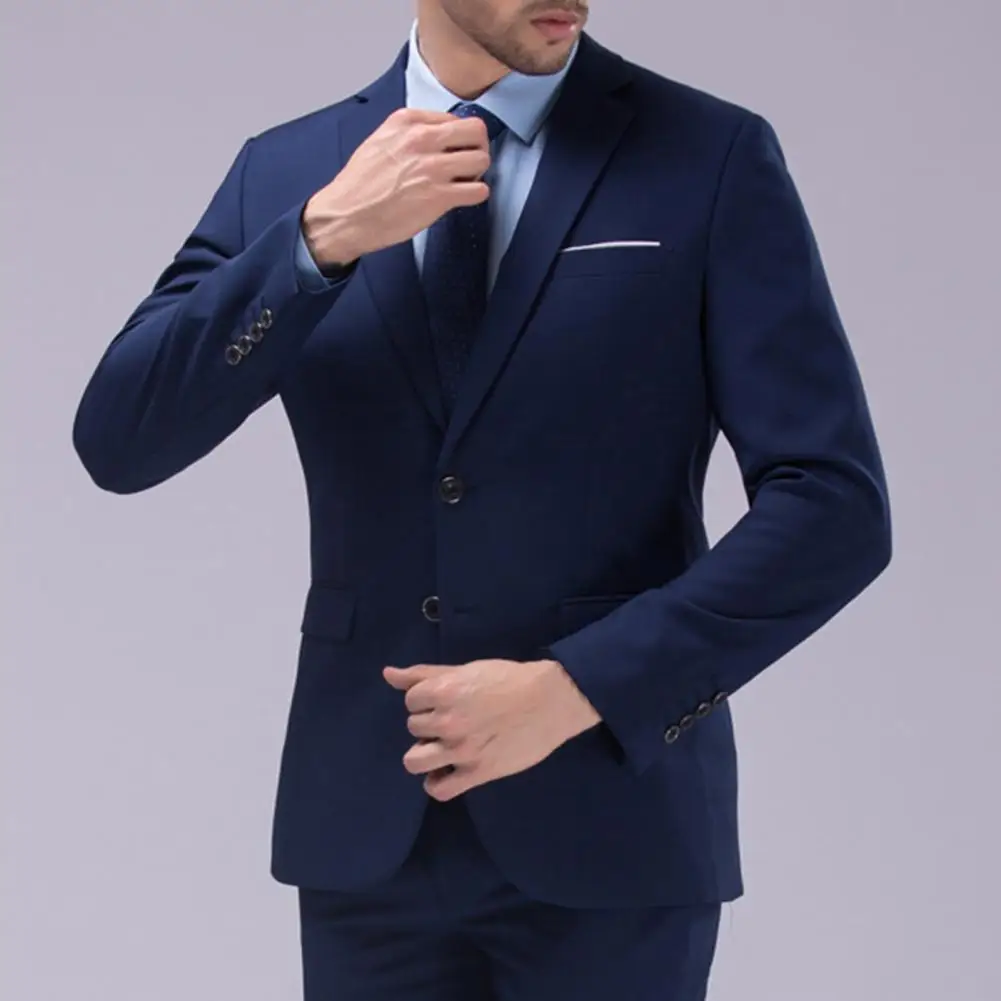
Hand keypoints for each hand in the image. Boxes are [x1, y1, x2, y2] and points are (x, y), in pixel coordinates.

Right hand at [302, 107, 492, 267]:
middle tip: (469, 162)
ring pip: (481, 159)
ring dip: (478, 172)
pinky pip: (478, 190)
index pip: (454, 118)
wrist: (346, 215)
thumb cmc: (359, 185)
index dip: (458, 137)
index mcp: (407, 122)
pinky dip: (476, 195)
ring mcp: (432, 169)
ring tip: (464, 182)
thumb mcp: (380, 141)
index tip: (454, 150)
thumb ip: (409, 134)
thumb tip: (437, 137)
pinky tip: (462, 198)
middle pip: (475, 131)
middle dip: (477, 147)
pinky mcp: (438, 197)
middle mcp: (421, 140)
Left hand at [383, 658, 600, 800]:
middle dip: (429, 724)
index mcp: (443, 691)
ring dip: (426, 752)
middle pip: (413, 728)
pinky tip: (447, 771)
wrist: (550, 700)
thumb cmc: (508, 680)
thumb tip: (387, 674)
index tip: (445, 700)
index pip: (410, 701)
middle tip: (453, 720)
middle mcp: (447, 722)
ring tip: (444, 748)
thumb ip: (423, 673)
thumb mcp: (465, 669)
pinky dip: (437, 783)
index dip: (427, 700)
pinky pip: (439, 789)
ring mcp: (460, 750)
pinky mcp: (477, 773)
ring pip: (414, 761)